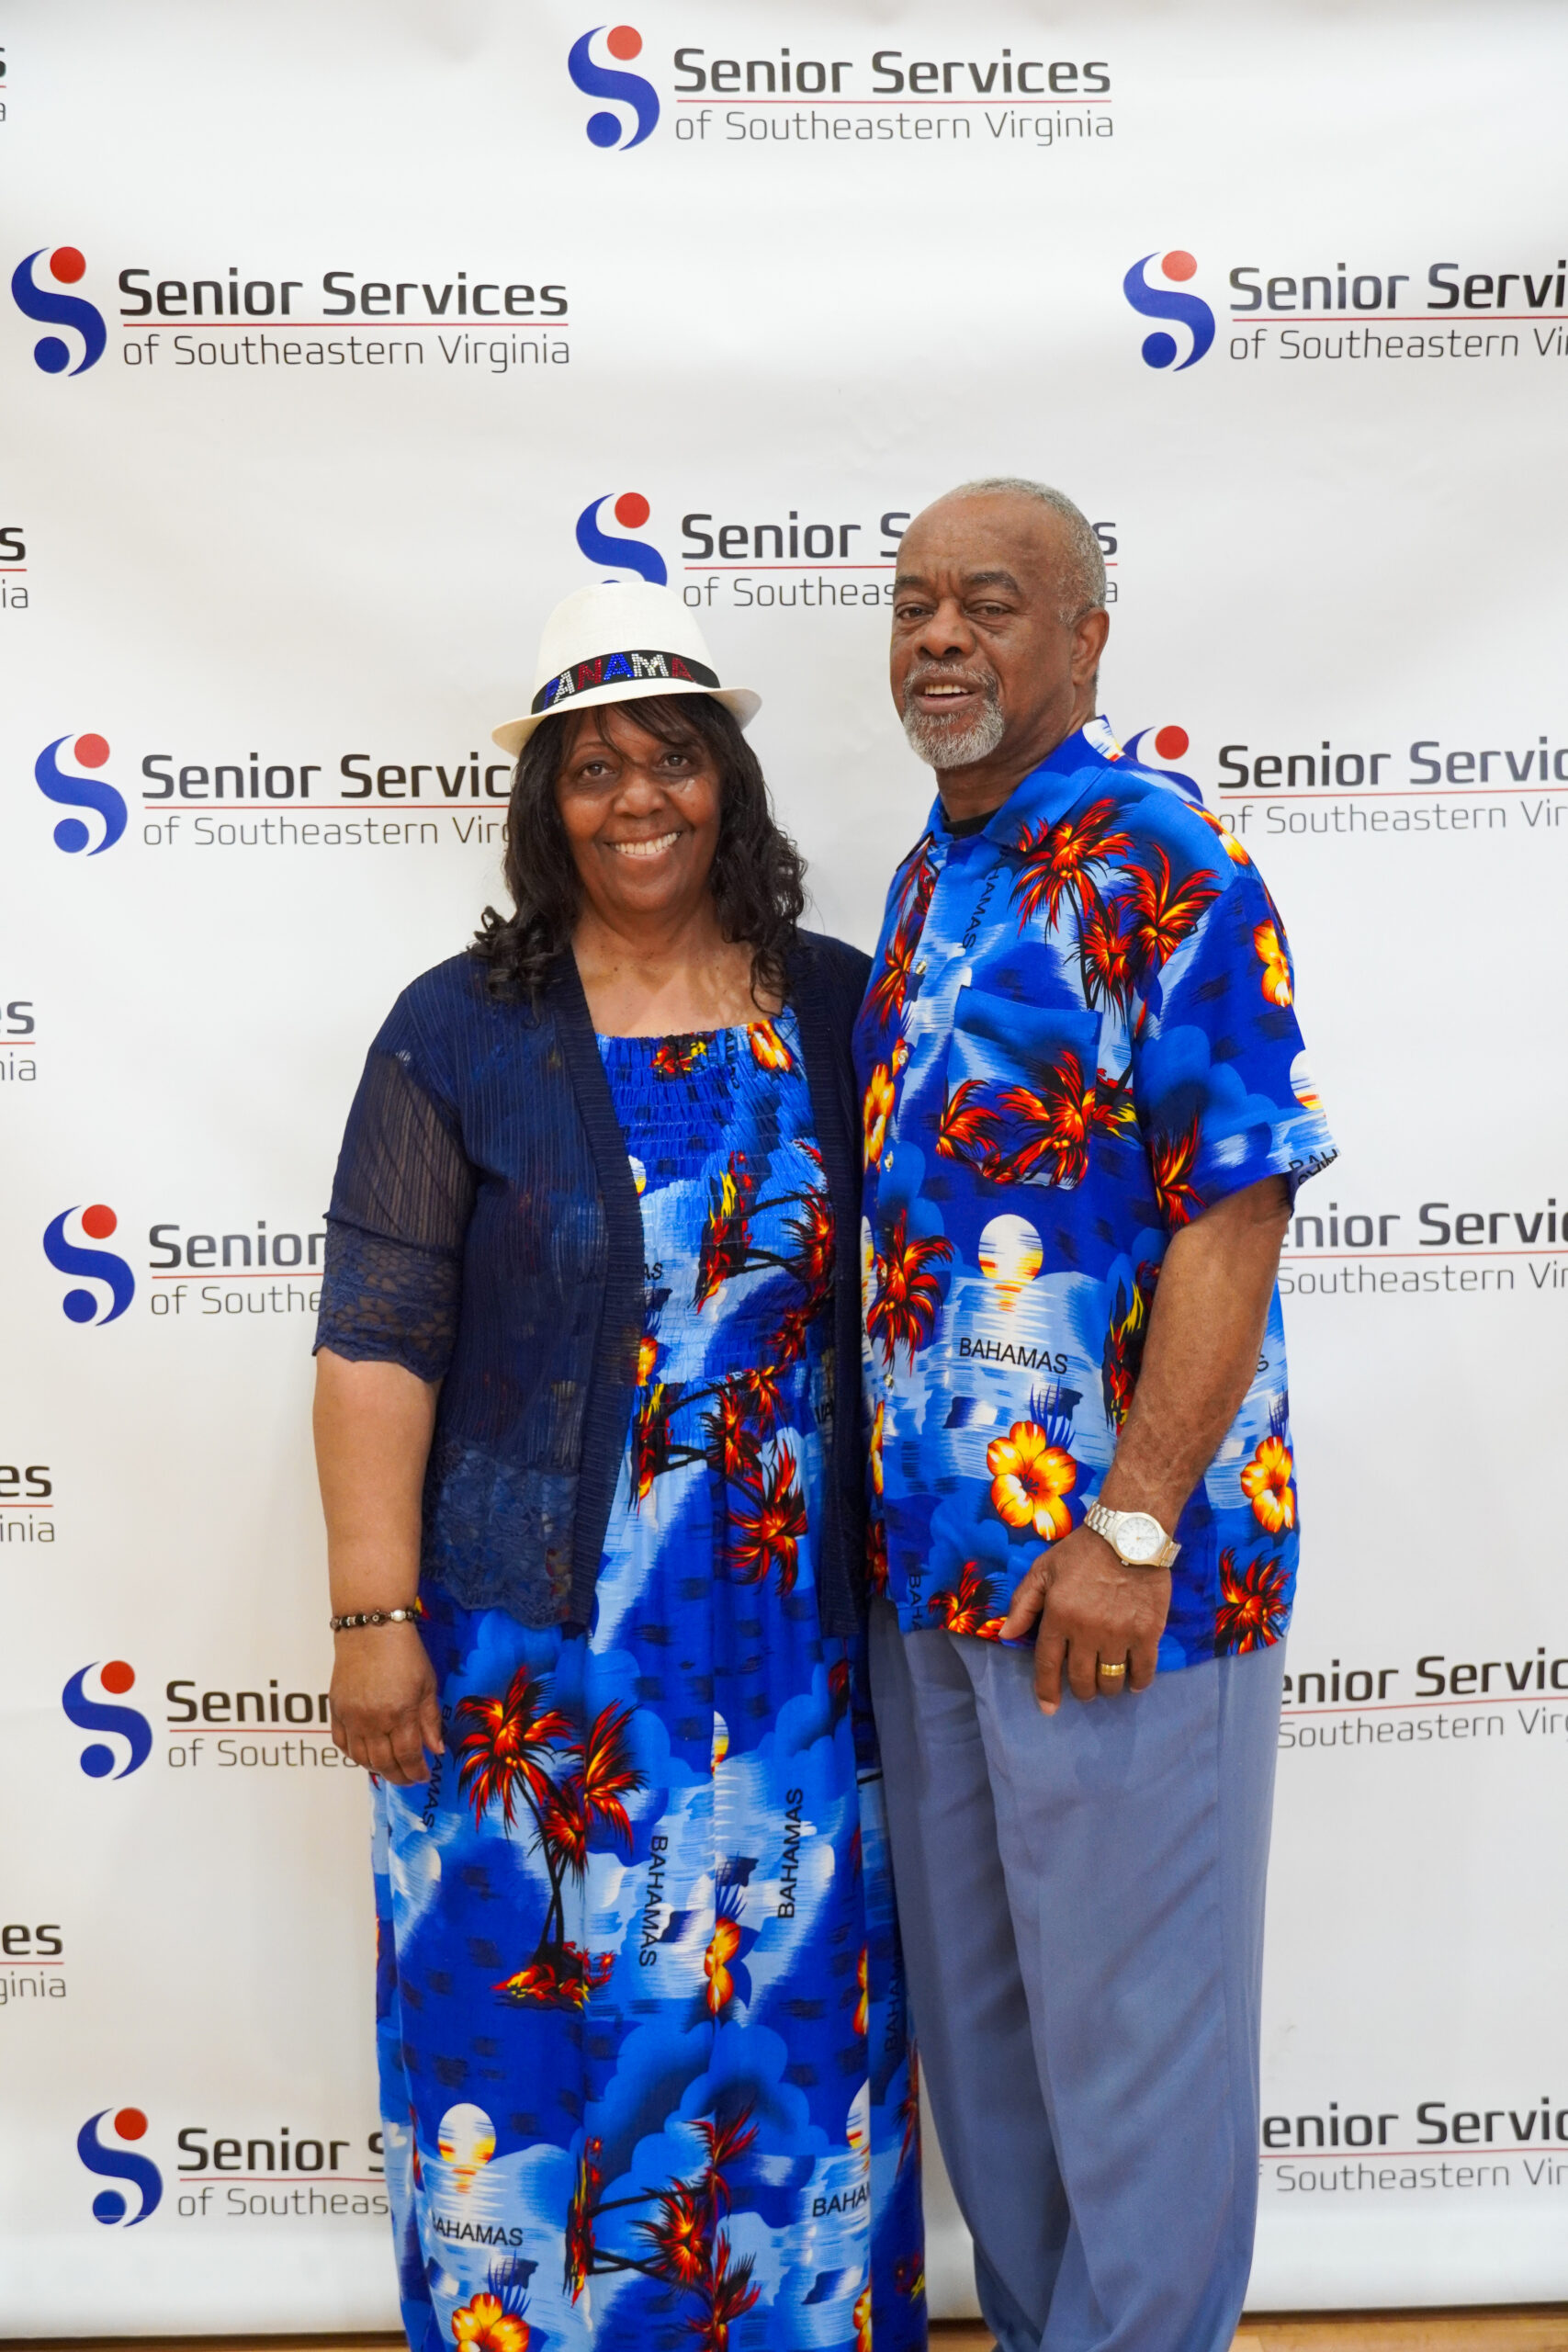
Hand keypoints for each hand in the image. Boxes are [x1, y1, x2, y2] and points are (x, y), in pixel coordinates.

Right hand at [330, 1620, 442, 1784]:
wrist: (371, 1630)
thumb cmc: (405, 1653)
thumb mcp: (427, 1685)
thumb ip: (430, 1720)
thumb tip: (435, 1750)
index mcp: (400, 1714)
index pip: (408, 1756)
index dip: (417, 1771)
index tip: (424, 1776)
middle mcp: (373, 1721)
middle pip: (384, 1763)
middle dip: (399, 1776)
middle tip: (409, 1778)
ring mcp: (351, 1717)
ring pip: (361, 1758)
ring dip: (378, 1769)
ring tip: (390, 1768)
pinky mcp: (335, 1710)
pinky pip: (342, 1743)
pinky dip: (354, 1755)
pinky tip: (367, 1755)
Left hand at [999, 1526, 1170, 1715]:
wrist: (1129, 1534)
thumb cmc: (1082, 1552)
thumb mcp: (1043, 1570)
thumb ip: (1023, 1603)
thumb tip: (1007, 1635)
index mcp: (1059, 1617)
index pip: (1049, 1665)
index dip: (1046, 1691)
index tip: (1048, 1708)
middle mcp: (1087, 1631)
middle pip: (1082, 1679)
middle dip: (1080, 1690)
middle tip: (1084, 1687)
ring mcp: (1119, 1634)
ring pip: (1111, 1680)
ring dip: (1107, 1687)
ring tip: (1107, 1682)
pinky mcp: (1147, 1632)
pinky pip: (1143, 1670)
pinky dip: (1137, 1682)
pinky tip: (1133, 1682)